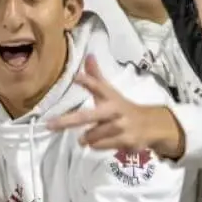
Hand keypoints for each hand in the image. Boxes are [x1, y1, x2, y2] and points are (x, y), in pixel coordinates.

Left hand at [46, 55, 185, 157]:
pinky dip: (96, 146)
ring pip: (92, 135)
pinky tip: (100, 142)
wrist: (151, 125)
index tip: (76, 78)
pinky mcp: (125, 141)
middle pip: (88, 116)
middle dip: (67, 121)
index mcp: (110, 96)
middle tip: (50, 125)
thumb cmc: (123, 108)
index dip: (88, 81)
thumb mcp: (110, 93)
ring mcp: (121, 126)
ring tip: (85, 138)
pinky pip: (100, 146)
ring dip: (86, 138)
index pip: (98, 86)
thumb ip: (96, 77)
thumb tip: (88, 55)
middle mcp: (115, 110)